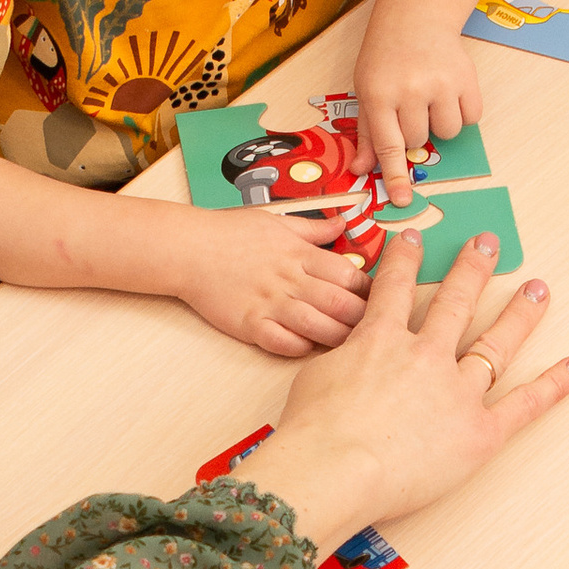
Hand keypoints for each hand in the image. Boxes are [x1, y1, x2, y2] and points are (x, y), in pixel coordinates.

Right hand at [169, 203, 371, 359]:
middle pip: (341, 303)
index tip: (380, 300)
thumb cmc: (230, 233)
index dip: (370, 290)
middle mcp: (290, 279)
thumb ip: (314, 228)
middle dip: (363, 319)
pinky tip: (310, 348)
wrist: (188, 249)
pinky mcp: (250, 324)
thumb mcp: (278, 221)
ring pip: (317, 326)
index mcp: (301, 253)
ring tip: (351, 346)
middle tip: (376, 330)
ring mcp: (270, 304)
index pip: (349, 274)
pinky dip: (301, 348)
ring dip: (338, 338)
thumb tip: (344, 222)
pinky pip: (283, 342)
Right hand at [241, 230, 568, 552]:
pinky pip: (524, 403)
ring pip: (496, 343)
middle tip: (488, 245)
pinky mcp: (480, 431)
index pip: (395, 288)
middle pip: (456, 302)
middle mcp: (426, 356)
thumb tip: (349, 357)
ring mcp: (457, 391)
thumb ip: (341, 360)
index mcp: (380, 340)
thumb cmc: (314, 433)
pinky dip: (554, 384)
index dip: (405, 260)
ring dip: (520, 313)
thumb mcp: (314, 378)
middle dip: (473, 270)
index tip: (414, 239)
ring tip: (538, 288)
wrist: (334, 468)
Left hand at [355, 2, 484, 206]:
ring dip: (440, 123)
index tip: (403, 199)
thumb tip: (363, 168)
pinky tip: (449, 91)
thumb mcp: (365, 89)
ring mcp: (441, 83)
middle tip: (409, 106)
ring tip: (430, 97)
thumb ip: (368, 131)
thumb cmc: (386, 57)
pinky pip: (471, 118)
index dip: (395, 175)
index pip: (388, 145)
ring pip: (447, 133)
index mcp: (379, 94)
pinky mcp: (467, 78)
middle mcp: (410, 89)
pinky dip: (462, 112)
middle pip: (418, 140)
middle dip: (415, 131)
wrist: (416, 16)